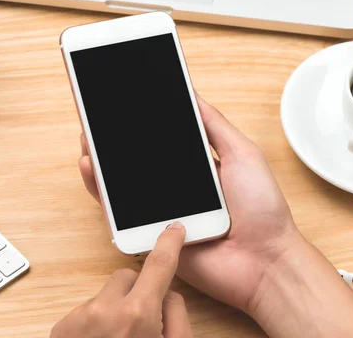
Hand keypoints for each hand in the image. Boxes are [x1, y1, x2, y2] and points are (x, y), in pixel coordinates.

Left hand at [50, 222, 192, 337]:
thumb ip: (177, 317)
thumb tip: (165, 294)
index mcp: (138, 316)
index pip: (159, 265)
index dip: (170, 243)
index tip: (173, 229)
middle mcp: (104, 310)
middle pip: (127, 277)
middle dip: (137, 292)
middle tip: (141, 324)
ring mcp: (79, 318)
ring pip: (105, 296)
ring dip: (114, 311)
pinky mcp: (61, 328)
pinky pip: (86, 311)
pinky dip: (94, 324)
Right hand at [78, 95, 300, 313]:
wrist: (265, 259)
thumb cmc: (262, 209)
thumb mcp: (243, 154)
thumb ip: (214, 126)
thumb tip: (192, 94)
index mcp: (195, 167)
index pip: (160, 140)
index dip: (140, 122)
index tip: (121, 101)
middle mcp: (174, 188)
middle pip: (135, 161)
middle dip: (113, 138)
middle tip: (96, 115)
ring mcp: (160, 211)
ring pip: (120, 184)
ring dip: (100, 159)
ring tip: (88, 135)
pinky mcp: (150, 235)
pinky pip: (118, 212)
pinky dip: (100, 189)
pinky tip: (91, 167)